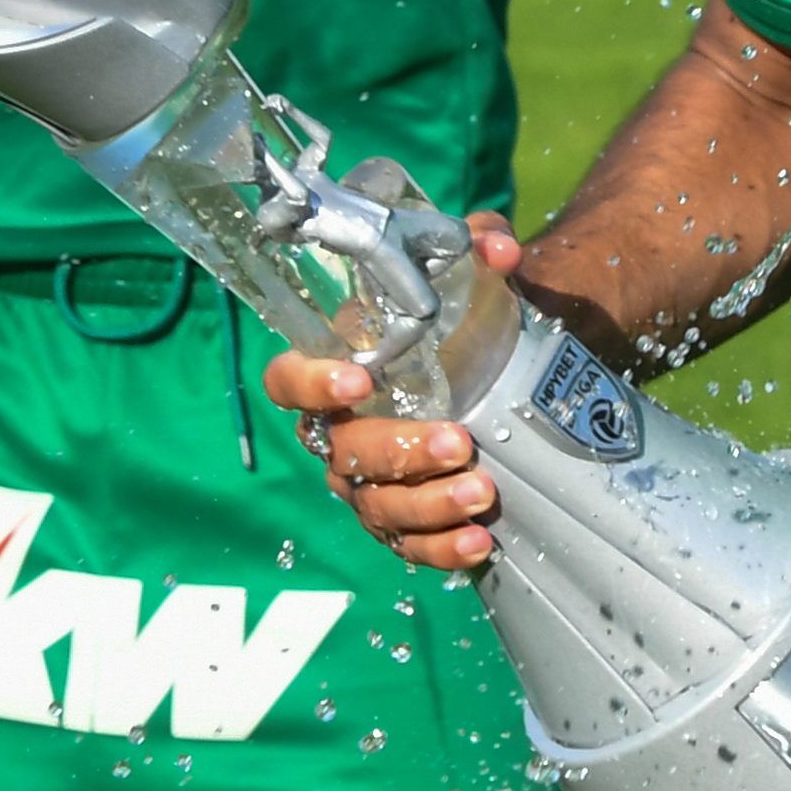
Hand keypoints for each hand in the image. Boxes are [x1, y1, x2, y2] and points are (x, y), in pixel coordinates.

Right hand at [262, 215, 523, 570]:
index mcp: (336, 369)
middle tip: (460, 441)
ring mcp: (368, 483)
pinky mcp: (403, 522)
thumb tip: (498, 248)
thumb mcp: (470, 273)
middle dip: (398, 450)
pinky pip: (408, 545)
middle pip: (342, 452)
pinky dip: (441, 548)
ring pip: (377, 506)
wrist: (505, 368)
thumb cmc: (464, 317)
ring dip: (428, 503)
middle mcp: (340, 432)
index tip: (359, 380)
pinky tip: (479, 541)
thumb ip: (478, 242)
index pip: (286, 381)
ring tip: (484, 492)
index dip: (310, 384)